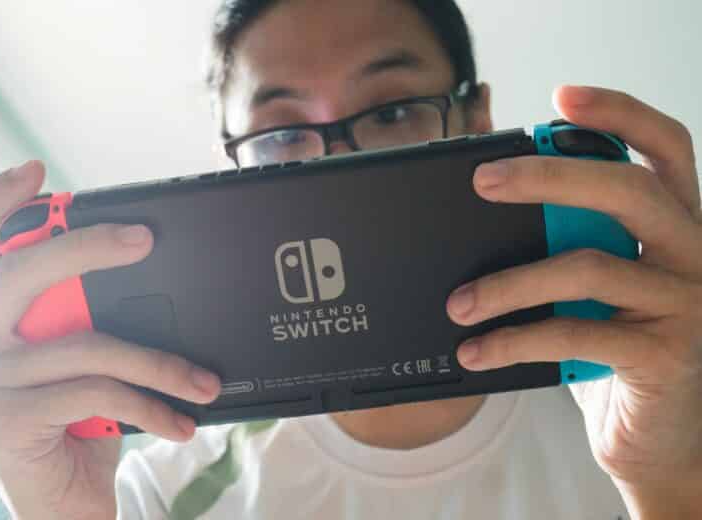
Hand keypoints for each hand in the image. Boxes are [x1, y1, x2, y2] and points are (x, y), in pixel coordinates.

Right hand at [0, 161, 221, 519]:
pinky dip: (151, 405)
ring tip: (202, 382)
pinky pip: (97, 391)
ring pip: (85, 343)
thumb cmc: (77, 430)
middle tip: (144, 239)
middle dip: (88, 246)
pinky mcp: (1, 419)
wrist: (63, 509)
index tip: (35, 171)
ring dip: (159, 363)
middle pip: (23, 273)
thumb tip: (141, 272)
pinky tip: (179, 422)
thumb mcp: (80, 366)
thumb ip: (83, 321)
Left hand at [446, 86, 701, 516]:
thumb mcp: (591, 288)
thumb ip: (566, 242)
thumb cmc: (610, 351)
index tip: (561, 96)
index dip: (618, 115)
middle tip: (482, 181)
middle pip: (627, 190)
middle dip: (548, 177)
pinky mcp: (665, 355)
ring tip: (458, 302)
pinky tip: (475, 350)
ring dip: (507, 283)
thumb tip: (494, 199)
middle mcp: (694, 254)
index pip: (664, 148)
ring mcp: (687, 304)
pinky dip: (513, 339)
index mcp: (678, 226)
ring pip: (587, 266)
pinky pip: (574, 332)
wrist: (651, 439)